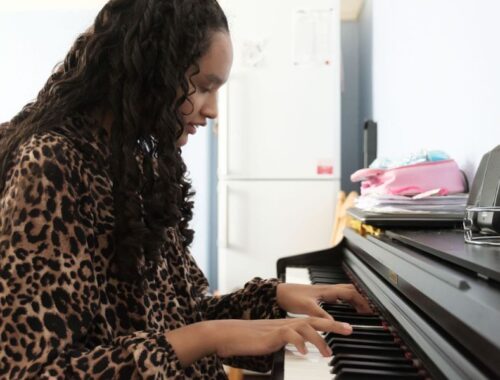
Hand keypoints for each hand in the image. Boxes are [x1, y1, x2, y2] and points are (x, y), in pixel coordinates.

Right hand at [166, 317, 351, 366]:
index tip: (344, 329)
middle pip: (314, 320)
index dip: (328, 324)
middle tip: (350, 331)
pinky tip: (303, 353)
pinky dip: (299, 343)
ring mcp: (279, 327)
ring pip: (305, 327)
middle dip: (333, 325)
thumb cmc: (247, 340)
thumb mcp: (270, 342)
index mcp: (287, 324)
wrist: (227, 334)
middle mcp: (285, 322)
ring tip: (328, 352)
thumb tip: (297, 349)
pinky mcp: (271, 334)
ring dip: (319, 339)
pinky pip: (289, 336)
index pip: (311, 322)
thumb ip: (284, 342)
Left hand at [276, 283, 371, 319]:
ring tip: (362, 311)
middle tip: (370, 311)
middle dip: (362, 299)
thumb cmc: (291, 296)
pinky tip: (345, 309)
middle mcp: (328, 289)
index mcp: (328, 290)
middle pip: (351, 291)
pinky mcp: (320, 296)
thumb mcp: (307, 307)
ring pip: (345, 293)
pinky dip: (346, 302)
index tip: (370, 310)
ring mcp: (324, 292)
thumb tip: (334, 324)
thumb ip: (321, 315)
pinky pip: (338, 297)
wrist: (279, 293)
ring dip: (355, 300)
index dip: (363, 300)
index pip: (351, 292)